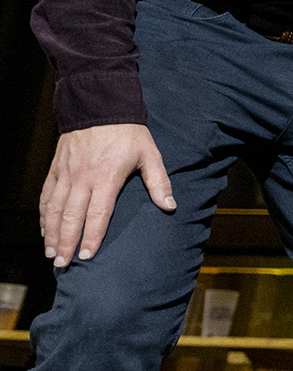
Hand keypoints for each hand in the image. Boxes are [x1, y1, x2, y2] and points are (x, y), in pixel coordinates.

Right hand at [41, 122, 174, 267]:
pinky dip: (43, 214)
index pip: (98, 214)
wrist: (99, 105)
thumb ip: (159, 183)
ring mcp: (66, 173)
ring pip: (53, 208)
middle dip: (65, 242)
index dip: (91, 236)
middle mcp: (82, 178)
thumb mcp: (150, 155)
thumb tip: (170, 207)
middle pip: (71, 216)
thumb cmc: (128, 132)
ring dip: (50, 233)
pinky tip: (44, 229)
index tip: (86, 256)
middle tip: (62, 264)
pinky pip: (46, 195)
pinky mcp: (56, 168)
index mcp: (106, 177)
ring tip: (50, 254)